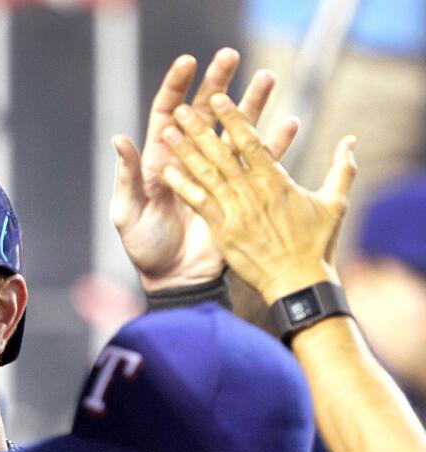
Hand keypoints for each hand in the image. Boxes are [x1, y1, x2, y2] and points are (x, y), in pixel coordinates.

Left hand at [112, 48, 298, 290]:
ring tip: (268, 78)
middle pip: (205, 114)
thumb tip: (120, 137)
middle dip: (218, 84)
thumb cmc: (144, 247)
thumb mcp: (128, 212)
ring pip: (235, 132)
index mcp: (159, 162)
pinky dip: (275, 144)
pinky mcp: (237, 194)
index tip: (189, 62)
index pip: (166, 114)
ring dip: (252, 105)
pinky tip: (290, 124)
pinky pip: (259, 165)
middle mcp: (188, 162)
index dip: (176, 87)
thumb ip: (126, 175)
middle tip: (232, 57)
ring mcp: (215, 176)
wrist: (172, 280)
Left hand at [161, 92, 356, 302]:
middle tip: (184, 107)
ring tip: (171, 129)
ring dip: (187, 150)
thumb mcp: (336, 205)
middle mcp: (252, 192)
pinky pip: (199, 202)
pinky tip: (167, 169)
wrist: (297, 285)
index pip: (250, 142)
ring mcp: (235, 211)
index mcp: (276, 182)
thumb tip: (351, 140)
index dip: (234, 118)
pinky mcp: (222, 230)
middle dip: (202, 128)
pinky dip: (183, 185)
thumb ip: (342, 170)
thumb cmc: (318, 245)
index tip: (218, 98)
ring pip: (207, 174)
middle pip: (223, 153)